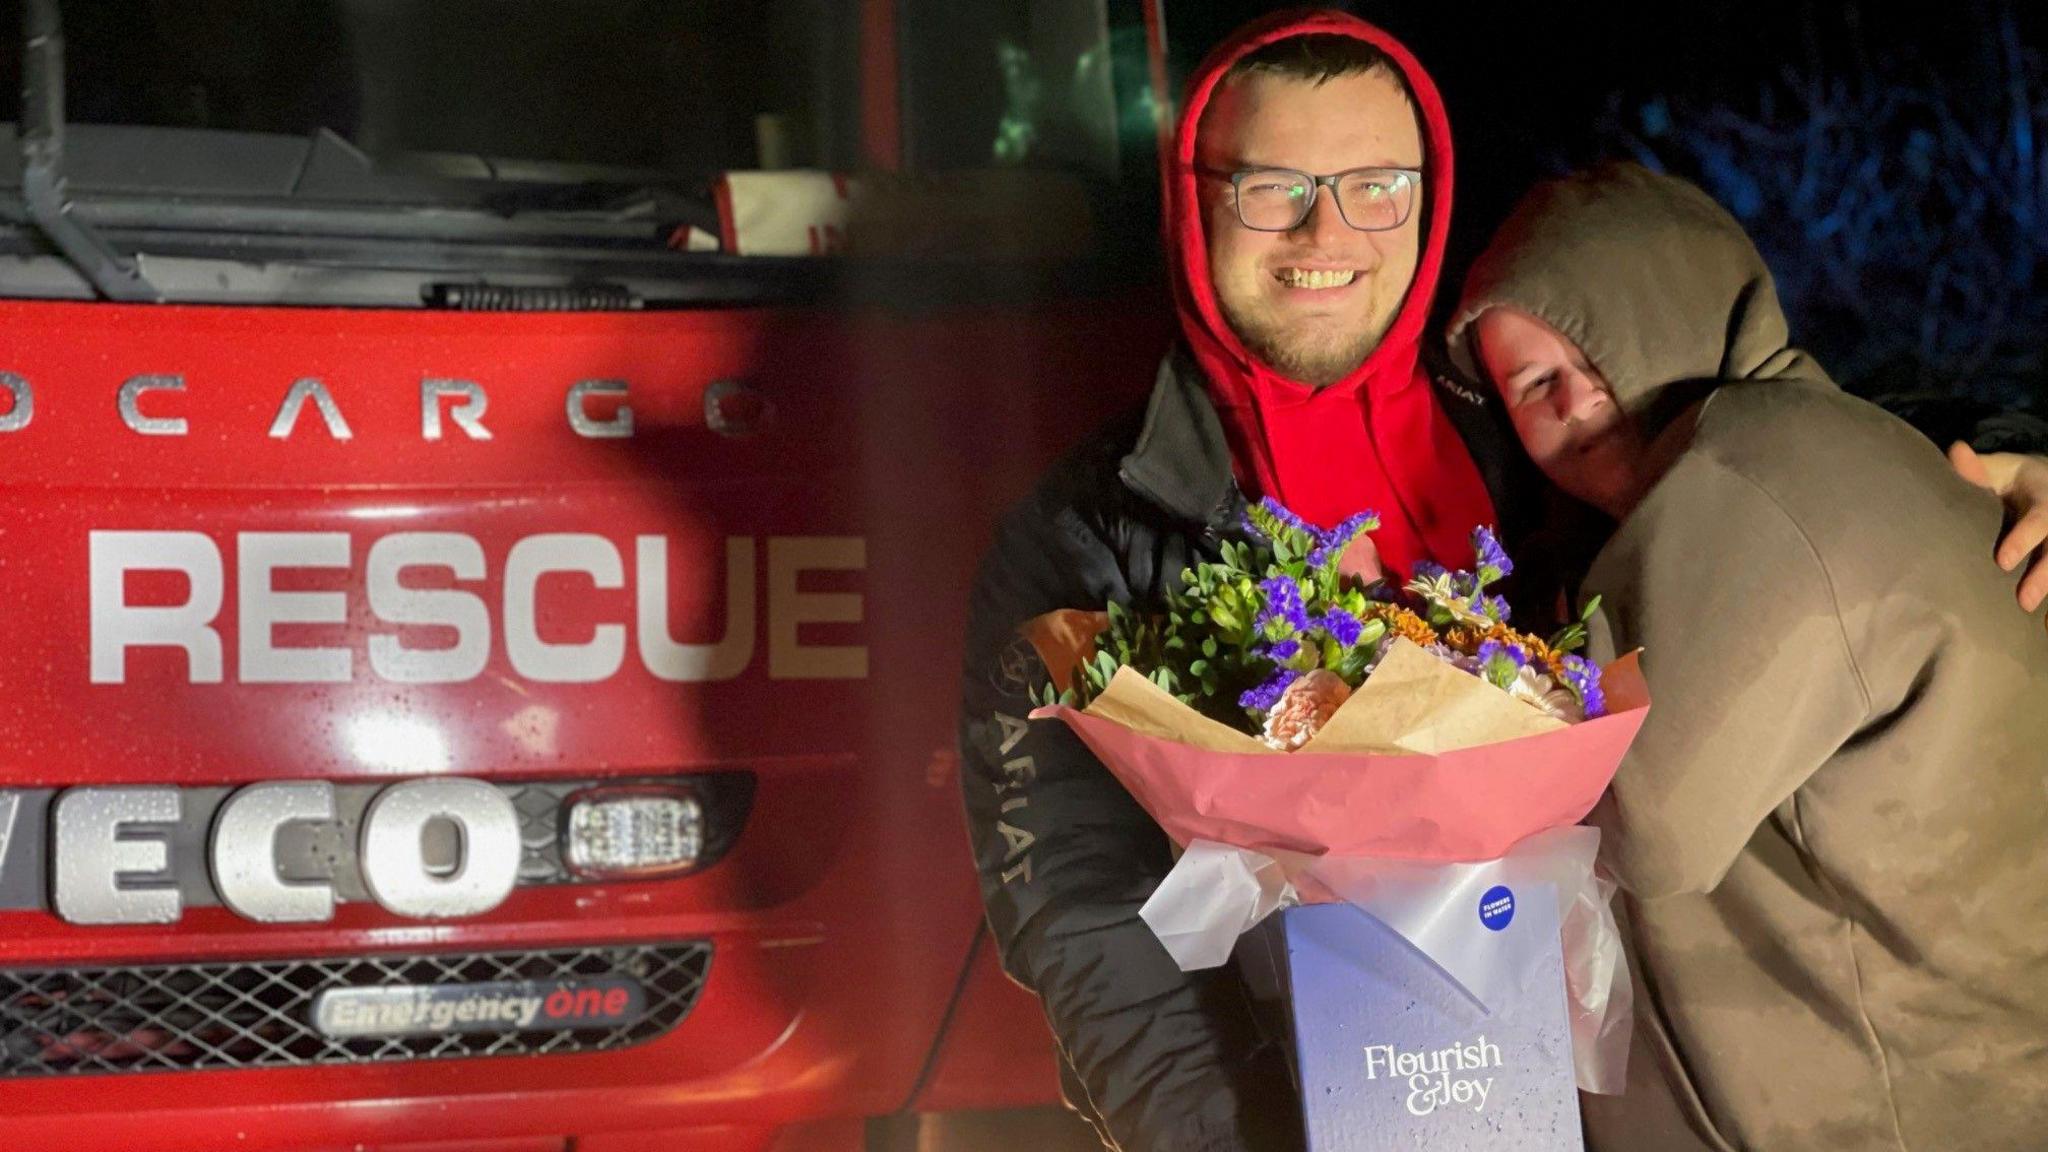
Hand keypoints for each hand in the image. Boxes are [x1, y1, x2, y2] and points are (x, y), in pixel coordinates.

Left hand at [1949, 443, 2047, 610]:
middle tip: (2024, 600)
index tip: (2003, 560)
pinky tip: (2042, 620)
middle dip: (2044, 574)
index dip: (2023, 539)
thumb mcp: (1999, 467)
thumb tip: (1955, 450)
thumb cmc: (2011, 478)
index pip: (2039, 521)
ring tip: (2029, 611)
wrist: (2044, 483)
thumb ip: (1977, 468)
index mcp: (2045, 499)